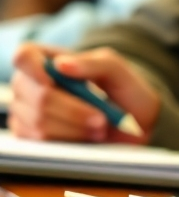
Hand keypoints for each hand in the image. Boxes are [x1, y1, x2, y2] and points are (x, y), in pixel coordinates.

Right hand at [9, 43, 160, 142]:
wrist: (135, 124)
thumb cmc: (124, 90)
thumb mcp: (117, 70)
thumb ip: (93, 63)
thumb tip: (61, 64)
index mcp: (48, 59)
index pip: (24, 56)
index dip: (34, 68)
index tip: (53, 82)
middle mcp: (31, 84)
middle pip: (36, 95)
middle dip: (72, 109)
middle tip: (101, 117)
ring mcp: (27, 111)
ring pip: (39, 121)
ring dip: (75, 126)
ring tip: (100, 126)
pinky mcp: (31, 136)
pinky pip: (41, 140)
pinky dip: (70, 138)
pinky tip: (88, 135)